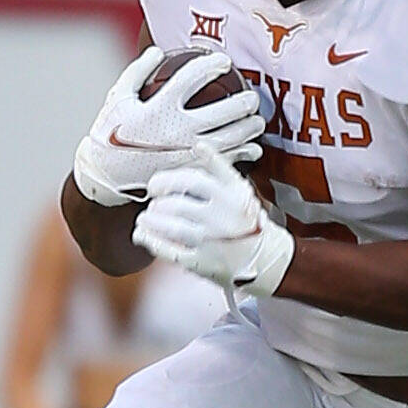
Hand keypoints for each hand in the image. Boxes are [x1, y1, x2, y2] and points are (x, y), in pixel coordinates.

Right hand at [73, 47, 264, 206]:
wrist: (104, 175)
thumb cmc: (109, 133)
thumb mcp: (118, 97)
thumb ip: (138, 71)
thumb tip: (158, 51)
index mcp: (159, 107)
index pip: (193, 78)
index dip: (212, 65)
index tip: (224, 62)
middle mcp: (176, 130)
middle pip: (223, 112)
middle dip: (243, 102)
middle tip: (252, 97)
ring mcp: (185, 153)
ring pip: (229, 138)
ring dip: (249, 128)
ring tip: (257, 121)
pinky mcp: (189, 171)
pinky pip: (222, 162)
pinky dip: (242, 154)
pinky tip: (252, 148)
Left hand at [135, 149, 293, 294]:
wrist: (265, 258)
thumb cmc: (246, 221)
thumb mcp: (241, 191)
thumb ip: (219, 170)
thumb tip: (198, 144)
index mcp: (233, 195)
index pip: (200, 178)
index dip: (175, 175)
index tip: (163, 178)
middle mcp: (224, 216)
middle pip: (179, 202)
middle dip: (159, 198)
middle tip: (154, 196)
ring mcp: (213, 240)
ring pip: (172, 226)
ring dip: (151, 219)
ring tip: (146, 217)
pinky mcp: (203, 262)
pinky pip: (170, 251)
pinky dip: (152, 241)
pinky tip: (142, 235)